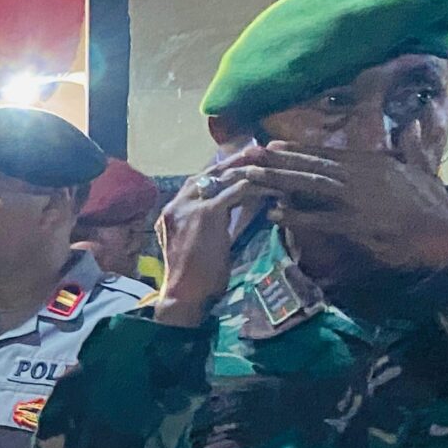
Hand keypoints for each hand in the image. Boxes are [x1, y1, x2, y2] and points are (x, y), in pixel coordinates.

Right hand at [153, 159, 268, 326]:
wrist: (184, 295)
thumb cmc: (193, 279)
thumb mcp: (196, 245)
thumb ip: (207, 226)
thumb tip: (229, 216)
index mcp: (171, 211)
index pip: (198, 181)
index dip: (221, 171)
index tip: (242, 165)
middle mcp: (177, 203)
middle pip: (209, 172)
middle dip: (236, 162)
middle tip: (260, 153)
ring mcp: (189, 206)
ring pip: (225, 177)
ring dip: (251, 171)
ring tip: (273, 166)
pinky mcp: (206, 213)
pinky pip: (238, 191)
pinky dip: (260, 187)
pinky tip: (276, 189)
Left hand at [233, 143, 447, 279]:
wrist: (446, 234)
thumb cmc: (435, 204)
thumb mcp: (424, 168)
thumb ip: (414, 146)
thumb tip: (414, 123)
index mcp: (373, 164)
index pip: (327, 154)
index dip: (297, 150)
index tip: (272, 145)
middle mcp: (361, 176)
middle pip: (312, 165)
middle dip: (278, 160)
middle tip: (248, 156)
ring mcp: (357, 199)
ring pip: (310, 185)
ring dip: (279, 180)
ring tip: (251, 177)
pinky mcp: (357, 223)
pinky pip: (320, 218)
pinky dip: (297, 216)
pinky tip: (275, 214)